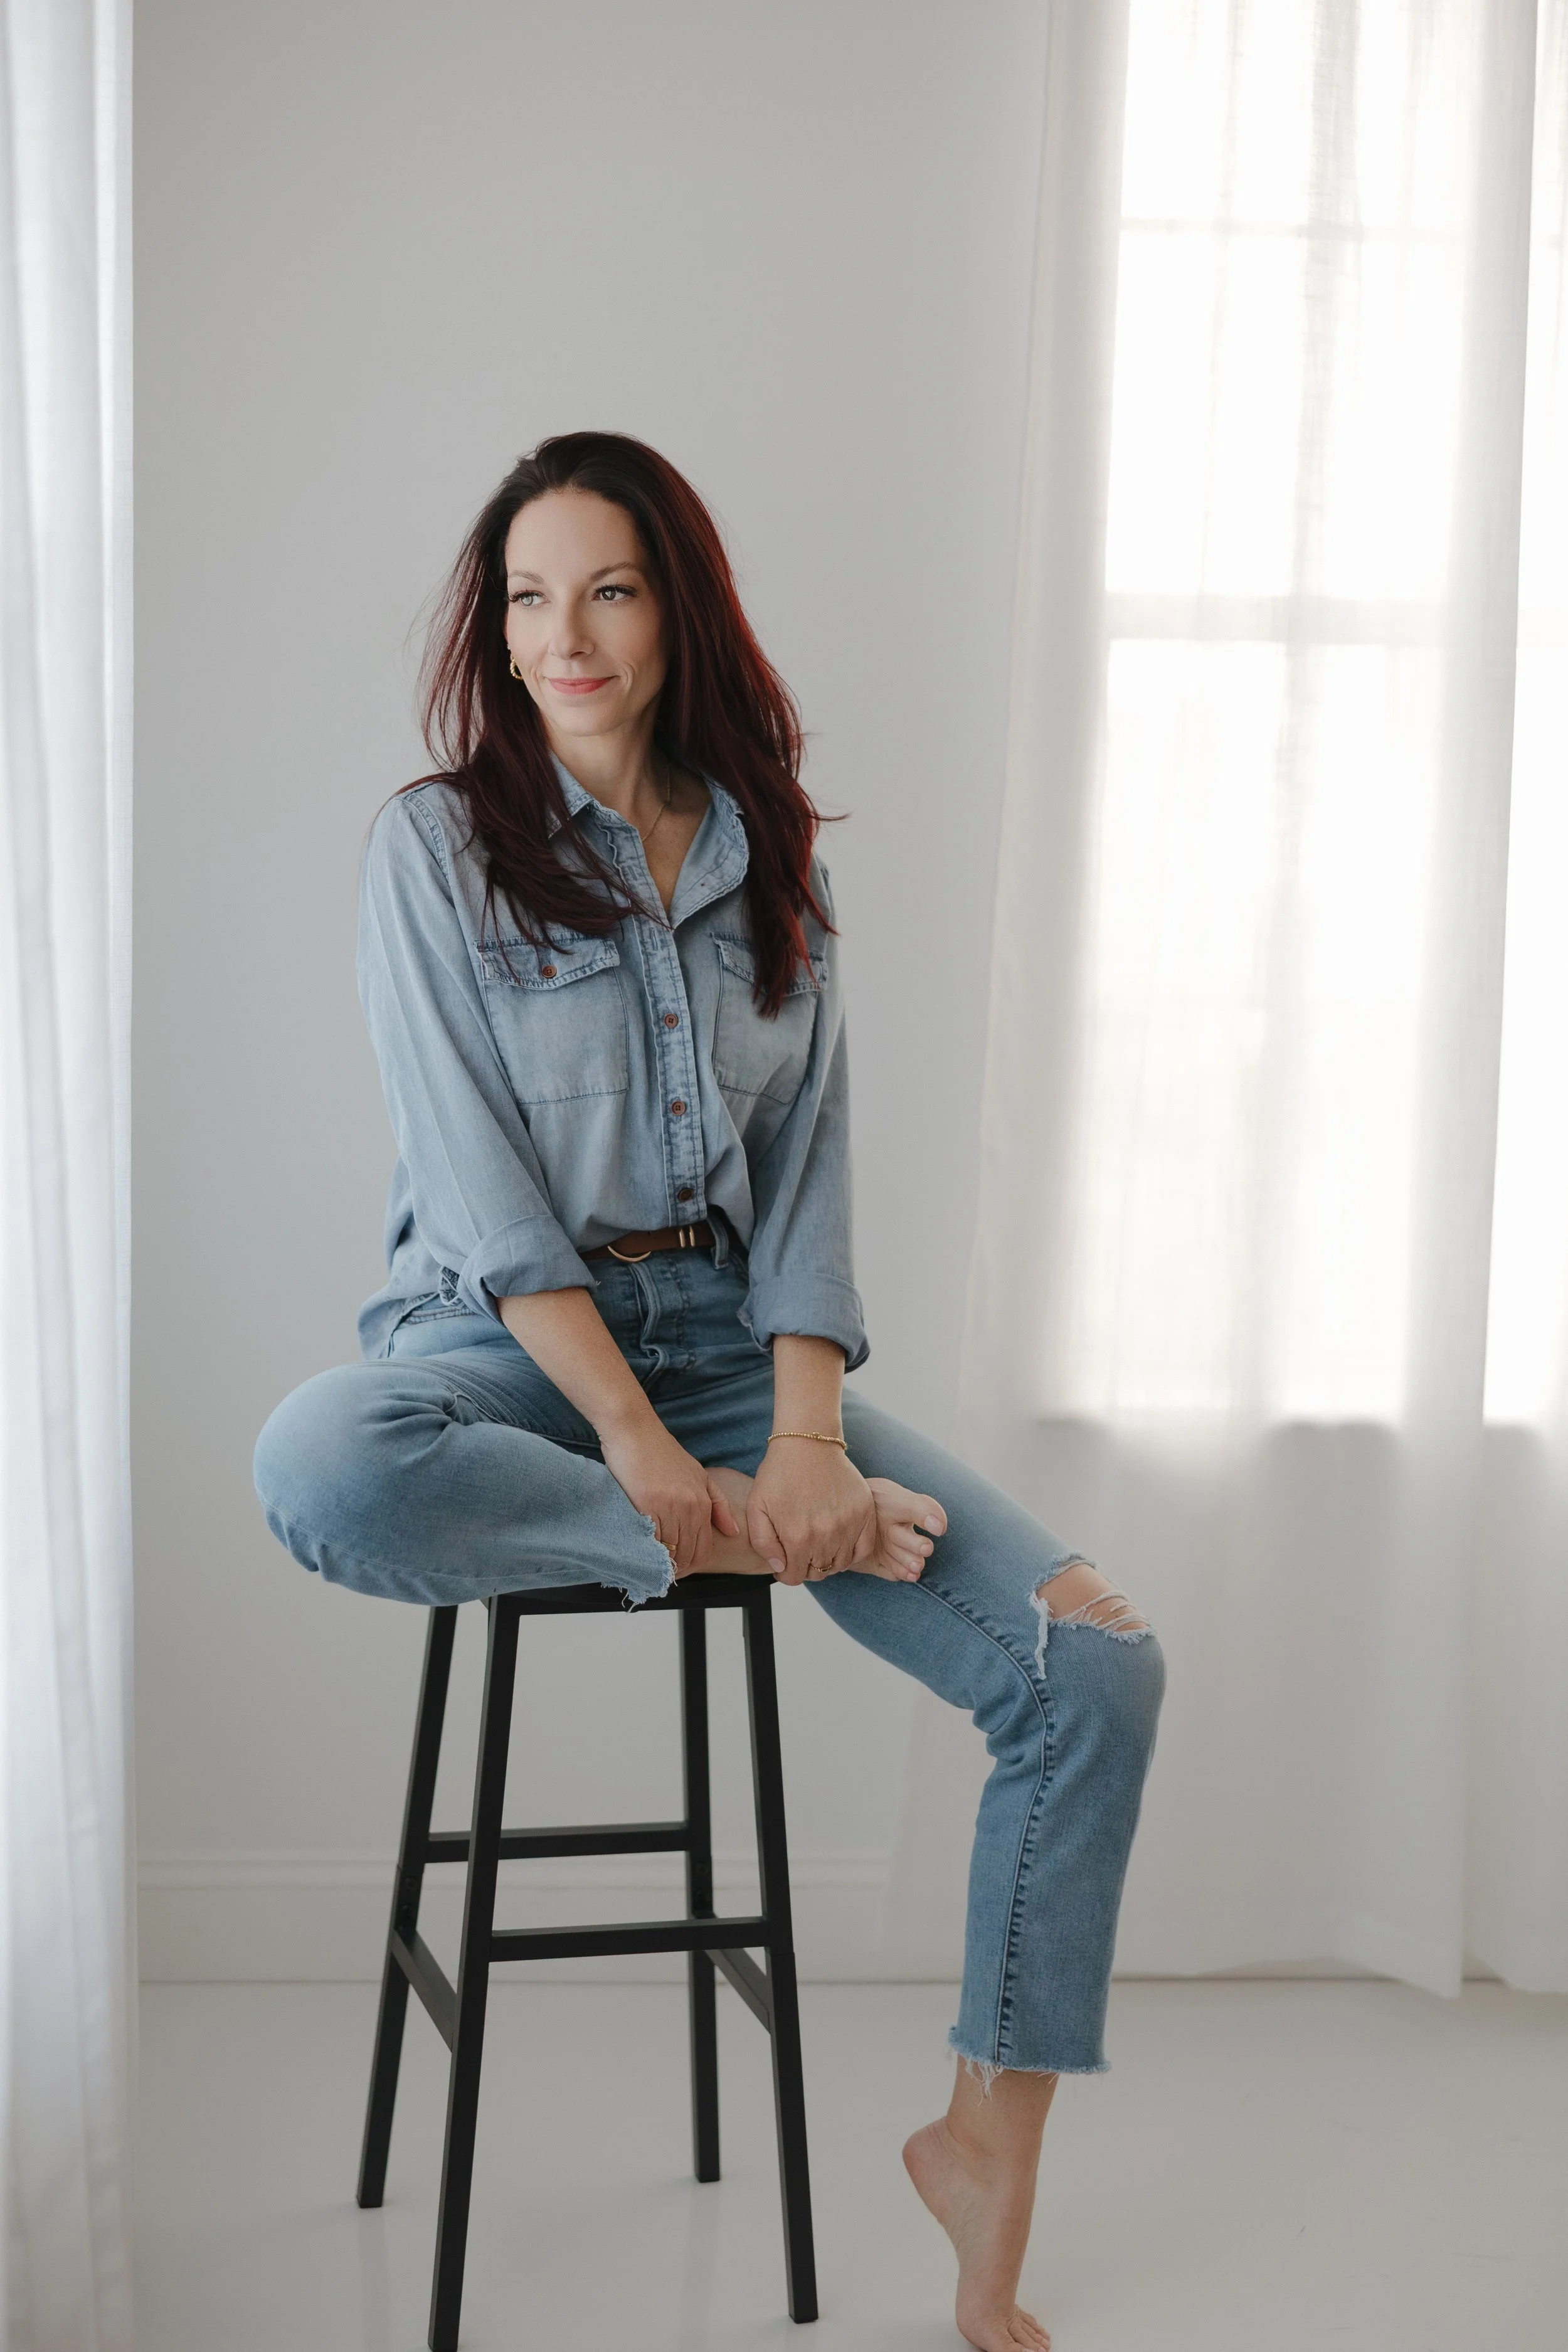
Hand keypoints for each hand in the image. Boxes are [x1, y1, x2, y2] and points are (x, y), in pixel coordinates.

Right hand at [599, 1415, 739, 1575]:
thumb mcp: (699, 1474)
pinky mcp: (647, 1505)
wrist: (635, 1432)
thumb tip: (734, 1531)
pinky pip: (652, 1539)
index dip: (692, 1566)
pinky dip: (648, 1551)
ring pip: (671, 1550)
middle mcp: (690, 1507)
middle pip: (688, 1553)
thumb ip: (717, 1504)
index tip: (680, 1571)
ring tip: (652, 1567)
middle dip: (678, 1569)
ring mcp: (669, 1507)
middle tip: (664, 1574)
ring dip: (662, 1563)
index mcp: (703, 1502)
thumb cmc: (663, 1452)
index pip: (703, 1548)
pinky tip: (642, 1553)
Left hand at [746, 1440, 878, 1585]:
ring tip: (818, 1546)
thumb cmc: (779, 1474)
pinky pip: (863, 1549)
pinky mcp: (865, 1513)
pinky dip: (852, 1552)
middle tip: (800, 1553)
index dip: (787, 1574)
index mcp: (797, 1537)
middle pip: (818, 1572)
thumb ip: (763, 1544)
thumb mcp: (757, 1508)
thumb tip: (780, 1568)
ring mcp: (849, 1524)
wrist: (807, 1443)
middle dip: (805, 1567)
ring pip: (840, 1564)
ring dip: (828, 1561)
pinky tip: (839, 1543)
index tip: (784, 1565)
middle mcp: (826, 1535)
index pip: (795, 1577)